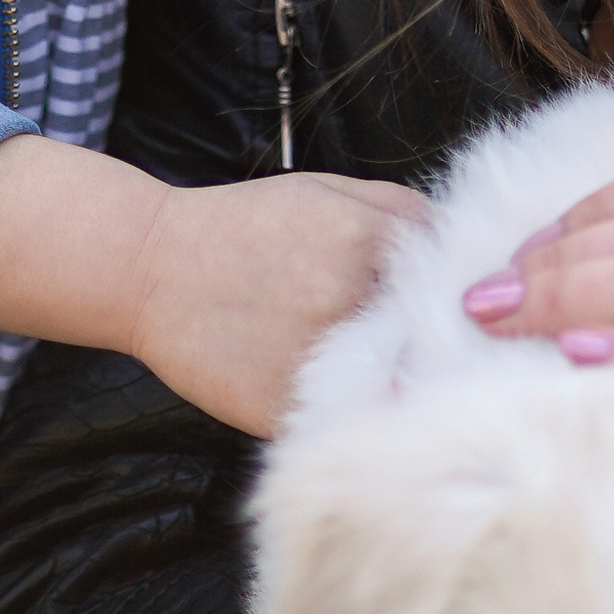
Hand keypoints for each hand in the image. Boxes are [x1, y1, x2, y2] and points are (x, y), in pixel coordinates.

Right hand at [128, 171, 427, 435]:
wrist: (149, 267)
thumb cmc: (246, 227)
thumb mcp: (330, 191)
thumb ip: (405, 212)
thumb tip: (465, 252)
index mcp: (367, 241)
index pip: (455, 282)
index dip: (454, 301)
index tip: (448, 312)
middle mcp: (349, 301)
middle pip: (432, 339)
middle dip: (430, 344)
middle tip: (417, 349)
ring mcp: (317, 360)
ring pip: (395, 389)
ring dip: (396, 386)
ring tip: (373, 373)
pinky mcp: (286, 412)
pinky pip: (345, 422)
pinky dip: (348, 414)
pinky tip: (334, 394)